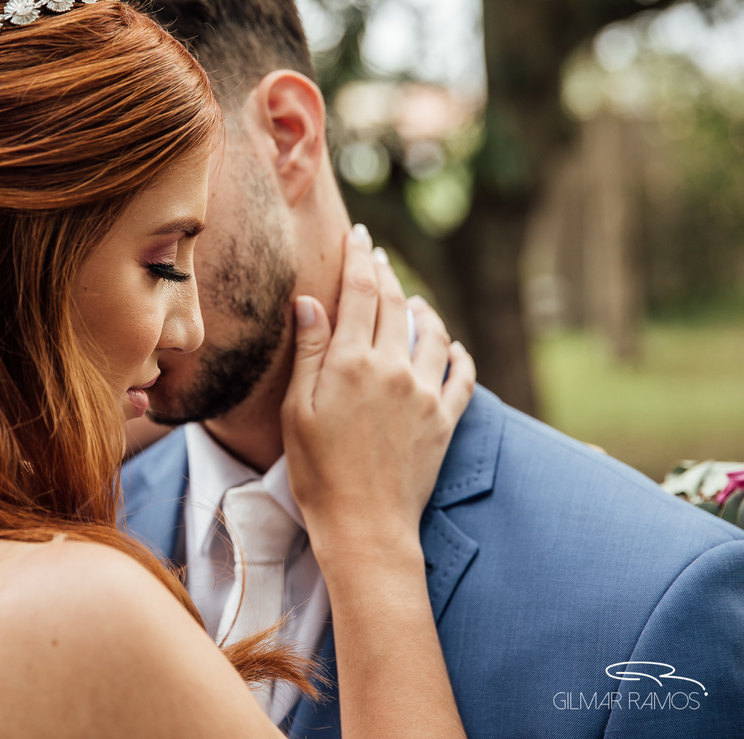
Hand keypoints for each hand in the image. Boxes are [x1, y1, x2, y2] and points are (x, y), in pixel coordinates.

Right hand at [280, 224, 474, 549]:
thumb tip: (310, 300)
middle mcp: (394, 369)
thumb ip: (310, 351)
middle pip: (396, 304)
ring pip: (433, 332)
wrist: (365, 525)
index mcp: (352, 363)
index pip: (361, 292)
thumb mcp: (297, 409)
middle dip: (386, 273)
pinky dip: (458, 353)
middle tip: (377, 254)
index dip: (359, 258)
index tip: (359, 236)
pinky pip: (463, 375)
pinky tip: (451, 347)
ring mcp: (425, 393)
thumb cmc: (317, 472)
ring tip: (413, 299)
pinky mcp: (446, 420)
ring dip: (422, 308)